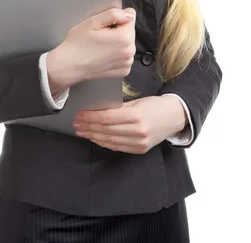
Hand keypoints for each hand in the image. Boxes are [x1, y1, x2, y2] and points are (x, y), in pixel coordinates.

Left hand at [72, 95, 187, 153]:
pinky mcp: (140, 149)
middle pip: (105, 130)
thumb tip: (97, 110)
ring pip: (109, 140)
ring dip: (93, 136)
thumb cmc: (155, 105)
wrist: (174, 116)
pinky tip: (96, 138)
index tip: (80, 114)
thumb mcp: (137, 101)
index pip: (106, 118)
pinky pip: (117, 147)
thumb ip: (119, 107)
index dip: (90, 117)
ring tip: (82, 131)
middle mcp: (137, 131)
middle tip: (77, 123)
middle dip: (88, 127)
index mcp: (136, 116)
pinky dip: (104, 143)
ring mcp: (139, 142)